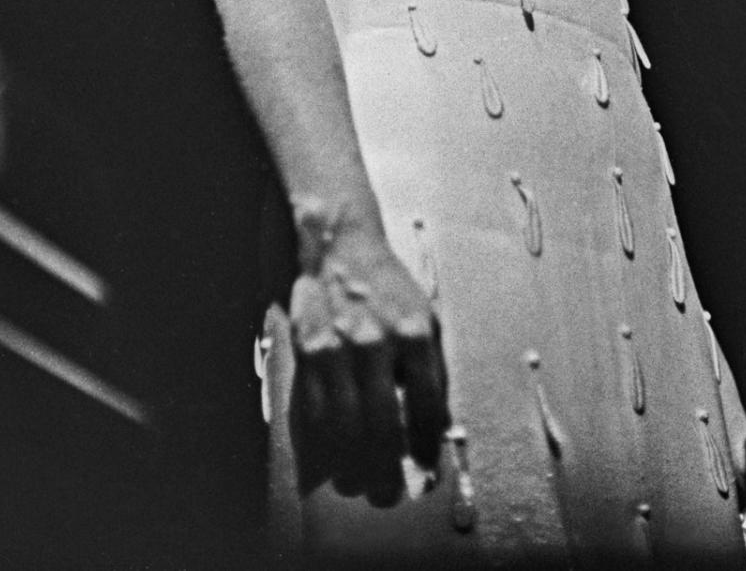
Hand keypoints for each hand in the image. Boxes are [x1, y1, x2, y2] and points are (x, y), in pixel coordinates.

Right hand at [288, 202, 449, 506]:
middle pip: (384, 428)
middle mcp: (377, 342)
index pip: (428, 409)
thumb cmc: (390, 289)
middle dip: (388, 473)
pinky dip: (323, 443)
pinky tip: (331, 456)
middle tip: (389, 496)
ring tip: (358, 486)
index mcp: (415, 334)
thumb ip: (433, 371)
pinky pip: (315, 411)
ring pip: (345, 427)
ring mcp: (338, 348)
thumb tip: (437, 430)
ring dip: (352, 467)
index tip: (424, 469)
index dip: (426, 448)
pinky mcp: (308, 351)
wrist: (341, 248)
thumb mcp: (427, 320)